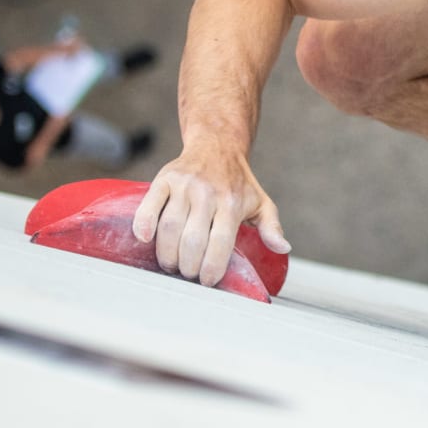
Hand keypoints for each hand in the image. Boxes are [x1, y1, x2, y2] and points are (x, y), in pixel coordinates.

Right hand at [133, 145, 290, 285]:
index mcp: (232, 202)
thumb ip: (272, 227)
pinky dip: (143, 223)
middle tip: (188, 274)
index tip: (207, 281)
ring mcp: (184, 185)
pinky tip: (144, 240)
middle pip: (193, 239)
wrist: (217, 146)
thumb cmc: (239, 182)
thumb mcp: (261, 203)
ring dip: (167, 254)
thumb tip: (283, 248)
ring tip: (171, 264)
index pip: (221, 241)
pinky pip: (150, 204)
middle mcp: (208, 193)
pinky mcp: (164, 178)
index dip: (212, 266)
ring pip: (170, 226)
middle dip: (188, 266)